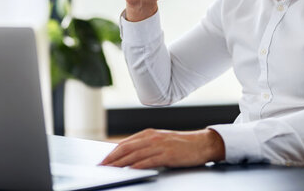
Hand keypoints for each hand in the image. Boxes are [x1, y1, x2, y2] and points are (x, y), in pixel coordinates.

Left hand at [100, 128, 224, 168]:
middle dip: (112, 159)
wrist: (202, 143)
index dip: (112, 152)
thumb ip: (146, 146)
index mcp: (149, 133)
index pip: (125, 143)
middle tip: (101, 167)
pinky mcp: (168, 155)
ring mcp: (160, 145)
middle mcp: (152, 137)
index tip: (102, 160)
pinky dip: (137, 166)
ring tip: (111, 171)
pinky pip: (149, 161)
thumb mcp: (161, 141)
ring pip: (135, 155)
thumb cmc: (181, 144)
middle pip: (126, 148)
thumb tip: (128, 157)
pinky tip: (130, 171)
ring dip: (120, 164)